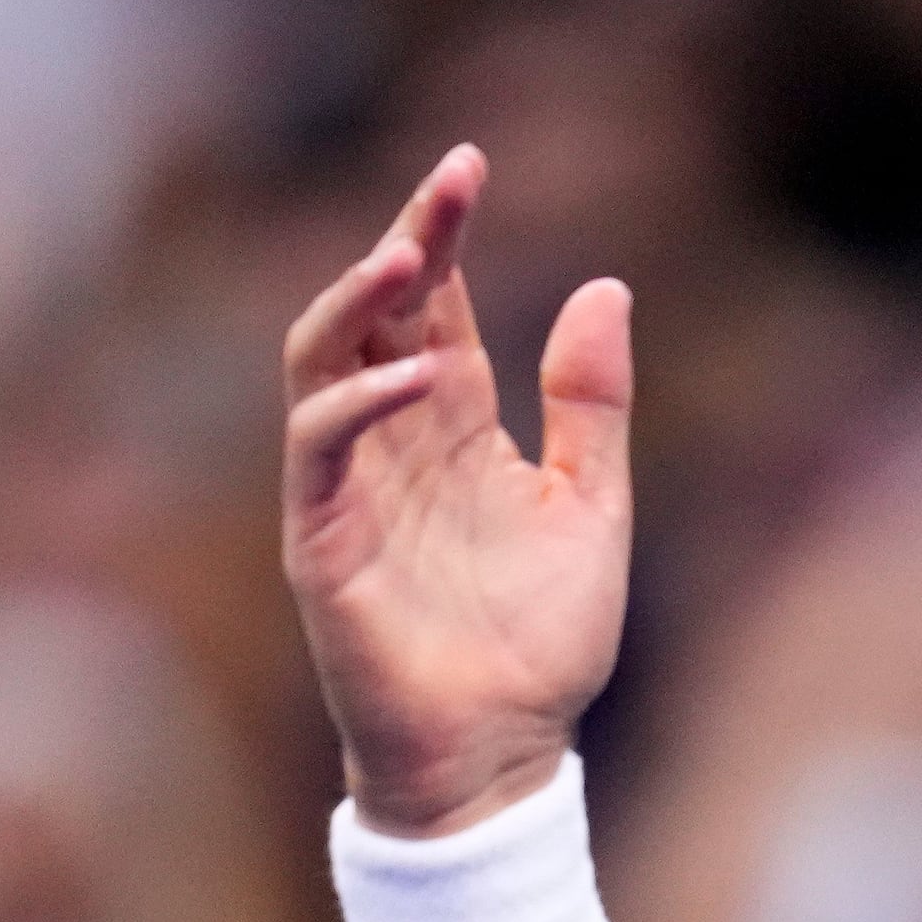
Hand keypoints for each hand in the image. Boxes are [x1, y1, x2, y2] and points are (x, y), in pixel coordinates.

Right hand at [282, 147, 633, 835]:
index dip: (444, 233)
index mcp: (456, 425)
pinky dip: (356, 403)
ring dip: (356, 301)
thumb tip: (604, 284)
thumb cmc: (541, 647)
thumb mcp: (591, 509)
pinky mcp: (320, 541)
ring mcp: (347, 486)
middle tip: (449, 176)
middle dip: (406, 237)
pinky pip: (317, 449)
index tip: (470, 163)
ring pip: (321, 360)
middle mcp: (392, 440)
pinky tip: (414, 377)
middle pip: (376, 310)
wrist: (503, 758)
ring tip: (406, 250)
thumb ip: (591, 406)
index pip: (436, 305)